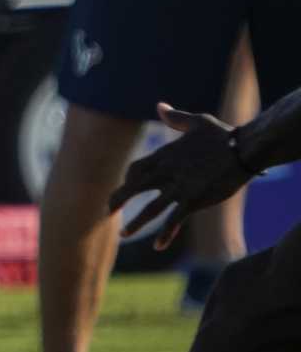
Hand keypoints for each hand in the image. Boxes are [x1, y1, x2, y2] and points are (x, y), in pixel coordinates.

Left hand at [109, 103, 251, 250]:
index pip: (135, 169)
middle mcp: (167, 172)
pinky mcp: (194, 200)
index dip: (128, 180)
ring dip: (137, 223)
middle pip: (134, 187)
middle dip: (119, 200)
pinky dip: (166, 234)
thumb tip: (160, 106)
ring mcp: (179, 188)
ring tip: (124, 235)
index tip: (125, 189)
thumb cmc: (222, 135)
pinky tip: (158, 246)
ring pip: (151, 208)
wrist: (243, 150)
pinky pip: (175, 220)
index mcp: (165, 156)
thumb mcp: (196, 122)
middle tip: (107, 212)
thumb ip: (175, 118)